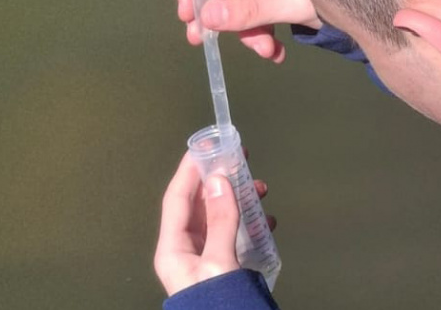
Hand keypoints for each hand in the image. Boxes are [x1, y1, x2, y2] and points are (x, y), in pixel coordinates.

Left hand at [154, 153, 275, 296]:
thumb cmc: (216, 301)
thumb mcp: (218, 262)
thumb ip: (220, 221)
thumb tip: (220, 179)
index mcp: (173, 249)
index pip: (177, 197)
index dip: (190, 169)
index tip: (206, 145)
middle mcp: (185, 250)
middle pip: (200, 204)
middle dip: (220, 180)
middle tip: (239, 159)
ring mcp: (204, 259)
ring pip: (220, 217)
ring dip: (239, 200)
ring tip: (260, 189)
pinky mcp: (223, 268)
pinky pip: (234, 236)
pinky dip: (250, 224)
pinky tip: (267, 220)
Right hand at [177, 0, 321, 62]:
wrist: (380, 5)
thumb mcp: (295, 3)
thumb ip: (251, 11)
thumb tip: (207, 18)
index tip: (186, 13)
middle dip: (219, 16)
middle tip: (200, 41)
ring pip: (244, 5)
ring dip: (249, 32)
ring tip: (266, 53)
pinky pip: (262, 15)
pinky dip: (264, 34)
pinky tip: (276, 53)